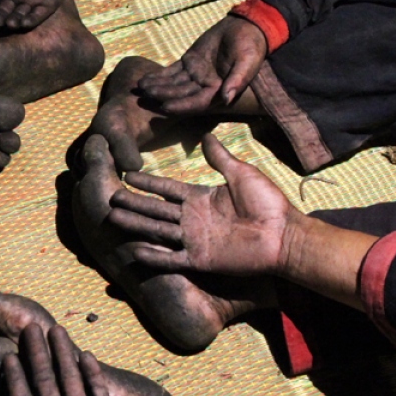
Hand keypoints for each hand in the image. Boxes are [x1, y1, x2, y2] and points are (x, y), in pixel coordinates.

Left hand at [0, 324, 154, 395]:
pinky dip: (90, 371)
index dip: (14, 376)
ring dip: (62, 354)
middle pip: (45, 380)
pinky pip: (95, 387)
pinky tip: (84, 353)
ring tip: (55, 329)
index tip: (6, 354)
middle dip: (37, 354)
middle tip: (30, 327)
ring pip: (69, 377)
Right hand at [107, 134, 295, 275]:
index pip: (167, 189)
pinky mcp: (201, 259)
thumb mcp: (242, 174)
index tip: (127, 175)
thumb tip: (207, 135)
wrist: (284, 234)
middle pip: (156, 209)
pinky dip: (155, 257)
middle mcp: (193, 219)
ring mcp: (195, 240)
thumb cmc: (268, 203)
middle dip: (133, 204)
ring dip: (136, 225)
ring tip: (113, 219)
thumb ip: (220, 158)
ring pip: (157, 230)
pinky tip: (135, 252)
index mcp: (201, 199)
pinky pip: (172, 258)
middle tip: (110, 199)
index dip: (148, 183)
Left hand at [136, 15, 265, 112]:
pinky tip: (144, 79)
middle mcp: (205, 87)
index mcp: (219, 90)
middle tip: (144, 97)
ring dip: (157, 87)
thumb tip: (226, 98)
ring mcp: (195, 76)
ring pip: (173, 84)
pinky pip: (171, 72)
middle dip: (162, 96)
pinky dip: (158, 76)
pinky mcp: (189, 64)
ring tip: (140, 87)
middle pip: (180, 95)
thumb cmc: (251, 45)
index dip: (181, 105)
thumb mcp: (248, 61)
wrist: (246, 27)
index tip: (164, 106)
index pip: (197, 102)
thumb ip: (237, 79)